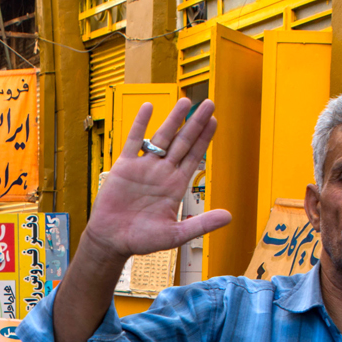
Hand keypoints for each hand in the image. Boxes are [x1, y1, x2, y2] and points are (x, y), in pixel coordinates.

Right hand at [83, 98, 231, 265]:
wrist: (112, 240)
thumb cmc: (142, 240)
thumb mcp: (176, 234)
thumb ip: (201, 224)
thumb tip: (229, 217)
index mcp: (175, 186)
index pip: (193, 157)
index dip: (204, 139)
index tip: (214, 121)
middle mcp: (162, 173)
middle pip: (182, 142)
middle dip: (195, 123)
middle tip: (208, 104)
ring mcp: (144, 167)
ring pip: (161, 137)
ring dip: (173, 119)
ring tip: (185, 101)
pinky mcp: (125, 166)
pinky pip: (134, 140)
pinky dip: (140, 124)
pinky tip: (149, 107)